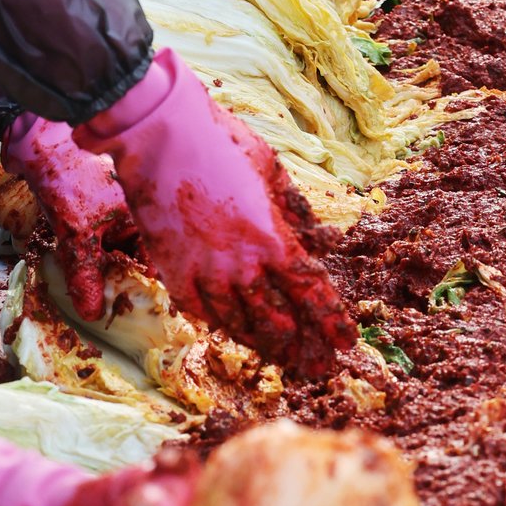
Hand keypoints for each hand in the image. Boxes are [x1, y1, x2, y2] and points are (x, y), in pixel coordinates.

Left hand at [3, 116, 132, 321]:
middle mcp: (140, 202)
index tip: (130, 303)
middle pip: (137, 249)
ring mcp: (120, 195)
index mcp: (146, 209)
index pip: (155, 256)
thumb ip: (86, 275)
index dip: (143, 281)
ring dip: (104, 257)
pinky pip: (103, 225)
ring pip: (118, 238)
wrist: (39, 138)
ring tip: (90, 279)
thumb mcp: (76, 235)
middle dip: (120, 273)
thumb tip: (93, 313)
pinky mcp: (100, 191)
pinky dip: (93, 239)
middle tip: (106, 298)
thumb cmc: (67, 179)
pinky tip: (78, 249)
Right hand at [76, 50, 356, 378]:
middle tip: (318, 366)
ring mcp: (205, 276)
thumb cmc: (221, 143)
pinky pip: (205, 314)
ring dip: (265, 345)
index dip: (330, 322)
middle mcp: (241, 267)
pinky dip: (224, 325)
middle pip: (278, 322)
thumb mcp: (272, 171)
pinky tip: (236, 330)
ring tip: (283, 359)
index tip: (345, 342)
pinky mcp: (175, 276)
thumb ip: (294, 211)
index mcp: (272, 240)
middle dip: (302, 347)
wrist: (161, 139)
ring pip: (241, 325)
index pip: (310, 293)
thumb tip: (316, 240)